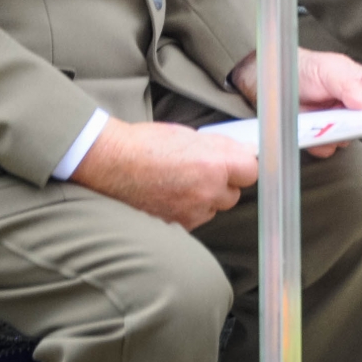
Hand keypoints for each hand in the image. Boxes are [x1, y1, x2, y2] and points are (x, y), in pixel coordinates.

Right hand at [70, 118, 258, 228]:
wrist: (110, 163)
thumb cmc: (146, 144)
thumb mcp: (190, 136)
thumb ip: (222, 147)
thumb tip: (246, 152)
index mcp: (214, 164)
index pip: (251, 172)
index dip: (242, 167)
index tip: (235, 163)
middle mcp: (206, 192)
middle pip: (233, 194)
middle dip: (224, 184)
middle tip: (203, 170)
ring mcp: (191, 212)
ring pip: (213, 209)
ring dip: (206, 199)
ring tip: (182, 182)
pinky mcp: (176, 225)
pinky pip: (194, 219)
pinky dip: (188, 210)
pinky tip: (171, 195)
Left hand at [230, 49, 361, 157]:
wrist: (275, 80)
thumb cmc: (308, 68)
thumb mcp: (330, 71)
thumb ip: (350, 87)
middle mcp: (355, 106)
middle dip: (356, 126)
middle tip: (343, 120)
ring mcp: (340, 122)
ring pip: (349, 140)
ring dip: (336, 135)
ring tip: (320, 122)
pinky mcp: (323, 136)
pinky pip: (329, 149)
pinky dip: (319, 144)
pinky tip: (310, 131)